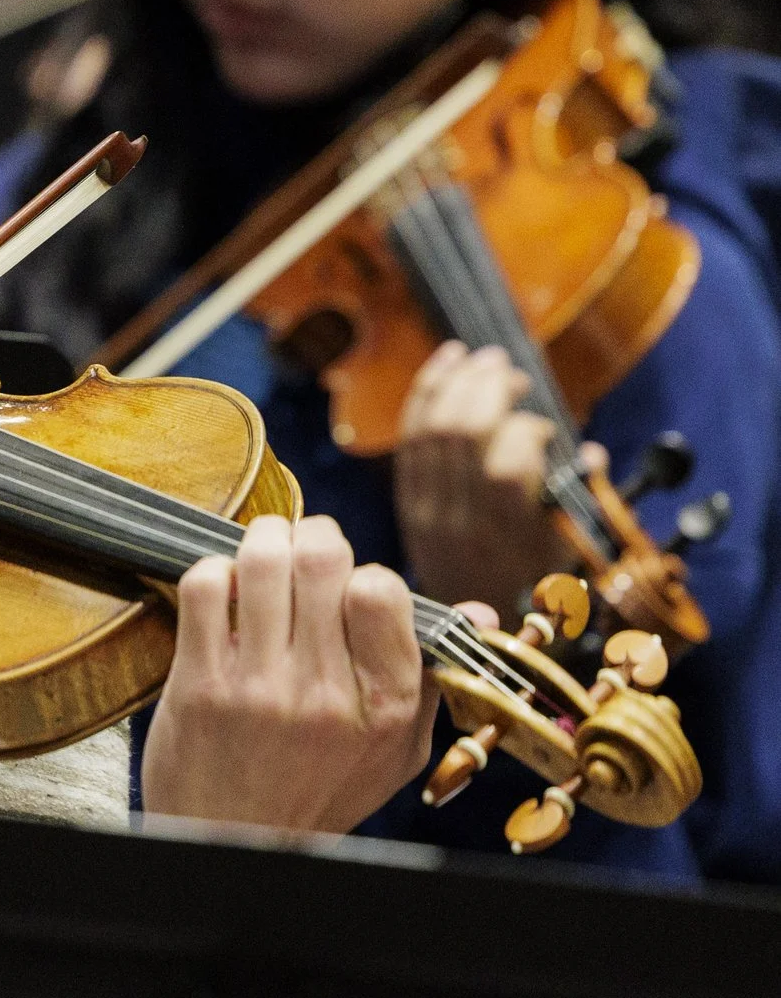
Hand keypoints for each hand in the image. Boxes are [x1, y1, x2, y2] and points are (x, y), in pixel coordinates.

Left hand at [141, 513, 442, 832]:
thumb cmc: (319, 787)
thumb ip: (430, 676)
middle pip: (321, 559)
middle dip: (311, 537)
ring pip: (261, 561)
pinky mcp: (199, 685)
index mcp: (385, 706)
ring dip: (262, 541)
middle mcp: (326, 695)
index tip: (347, 582)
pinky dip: (211, 571)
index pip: (382, 589)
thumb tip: (478, 610)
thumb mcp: (394, 748)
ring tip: (263, 553)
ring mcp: (259, 688)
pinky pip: (205, 588)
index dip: (362, 569)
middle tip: (300, 547)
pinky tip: (222, 592)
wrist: (237, 841)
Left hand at [394, 341, 575, 613]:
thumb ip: (582, 505)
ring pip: (430, 429)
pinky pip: (410, 440)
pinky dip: (426, 394)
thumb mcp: (574, 559)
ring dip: (457, 381)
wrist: (475, 640)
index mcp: (508, 539)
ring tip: (483, 358)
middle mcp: (461, 522)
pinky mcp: (407, 502)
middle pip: (462, 433)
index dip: (528, 431)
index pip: (507, 464)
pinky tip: (447, 363)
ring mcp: (426, 511)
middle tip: (511, 369)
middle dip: (487, 387)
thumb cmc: (539, 595)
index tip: (545, 432)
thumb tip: (590, 453)